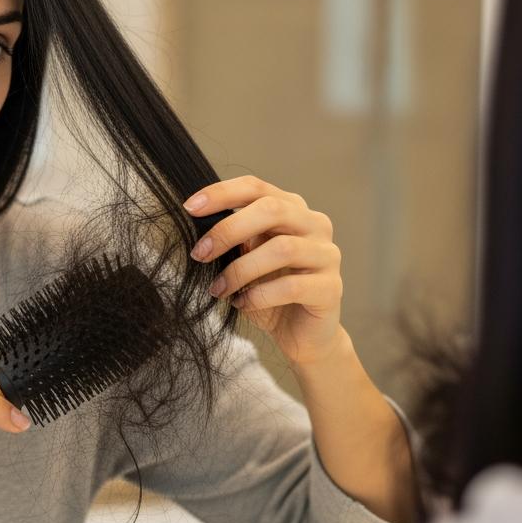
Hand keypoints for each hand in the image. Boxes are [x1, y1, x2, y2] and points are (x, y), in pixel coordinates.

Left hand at [184, 175, 342, 364]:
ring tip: (218, 289)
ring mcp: (327, 255)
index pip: (256, 187)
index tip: (189, 208)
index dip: (222, 193)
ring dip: (241, 269)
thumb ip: (233, 239)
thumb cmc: (269, 291)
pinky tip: (242, 303)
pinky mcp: (331, 288)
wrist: (302, 334)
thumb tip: (198, 227)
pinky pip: (292, 286)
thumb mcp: (245, 259)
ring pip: (282, 249)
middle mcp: (314, 224)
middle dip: (228, 230)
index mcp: (292, 208)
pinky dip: (259, 295)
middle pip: (271, 209)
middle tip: (199, 253)